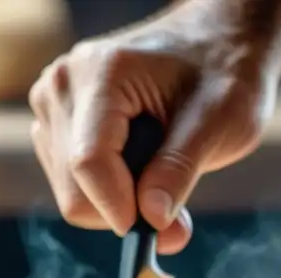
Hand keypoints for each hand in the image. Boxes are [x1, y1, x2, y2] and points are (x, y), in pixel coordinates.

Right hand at [28, 0, 280, 252]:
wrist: (217, 44)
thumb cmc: (225, 74)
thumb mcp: (220, 120)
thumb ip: (181, 169)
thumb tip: (152, 218)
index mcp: (101, 74)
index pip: (88, 163)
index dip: (120, 209)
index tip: (161, 231)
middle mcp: (63, 87)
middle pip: (75, 190)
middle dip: (127, 212)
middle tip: (177, 214)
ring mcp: (55, 107)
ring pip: (73, 195)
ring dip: (122, 203)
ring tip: (164, 174)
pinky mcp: (58, 127)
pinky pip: (75, 187)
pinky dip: (112, 195)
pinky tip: (145, 170)